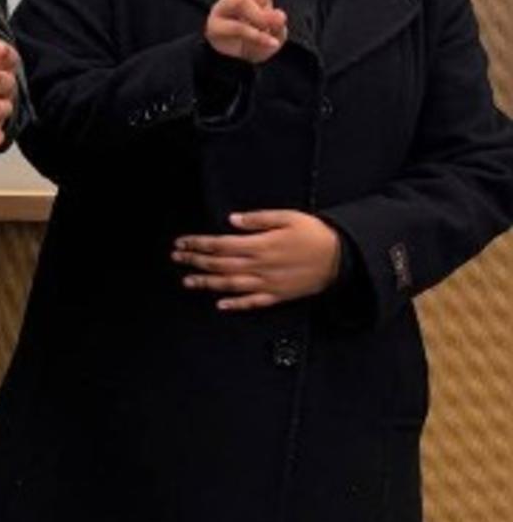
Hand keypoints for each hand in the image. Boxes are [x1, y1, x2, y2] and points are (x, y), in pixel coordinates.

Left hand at [171, 209, 342, 311]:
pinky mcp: (279, 295)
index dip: (198, 244)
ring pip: (231, 285)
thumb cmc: (316, 234)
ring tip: (188, 281)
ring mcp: (269, 283)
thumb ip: (257, 219)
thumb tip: (231, 220)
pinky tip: (220, 304)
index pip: (220, 245)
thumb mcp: (288, 217)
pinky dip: (235, 304)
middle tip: (177, 258)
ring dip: (207, 283)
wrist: (344, 256)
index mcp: (261, 245)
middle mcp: (261, 266)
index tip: (182, 242)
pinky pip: (253, 302)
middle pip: (220, 265)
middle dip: (195, 261)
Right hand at [205, 0, 294, 63]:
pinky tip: (267, 44)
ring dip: (260, 18)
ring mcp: (225, 8)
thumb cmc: (256, 41)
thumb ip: (278, 24)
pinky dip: (259, 37)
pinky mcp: (216, 24)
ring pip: (243, 2)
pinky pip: (242, 27)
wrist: (234, 63)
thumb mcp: (276, 35)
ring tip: (267, 32)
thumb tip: (278, 14)